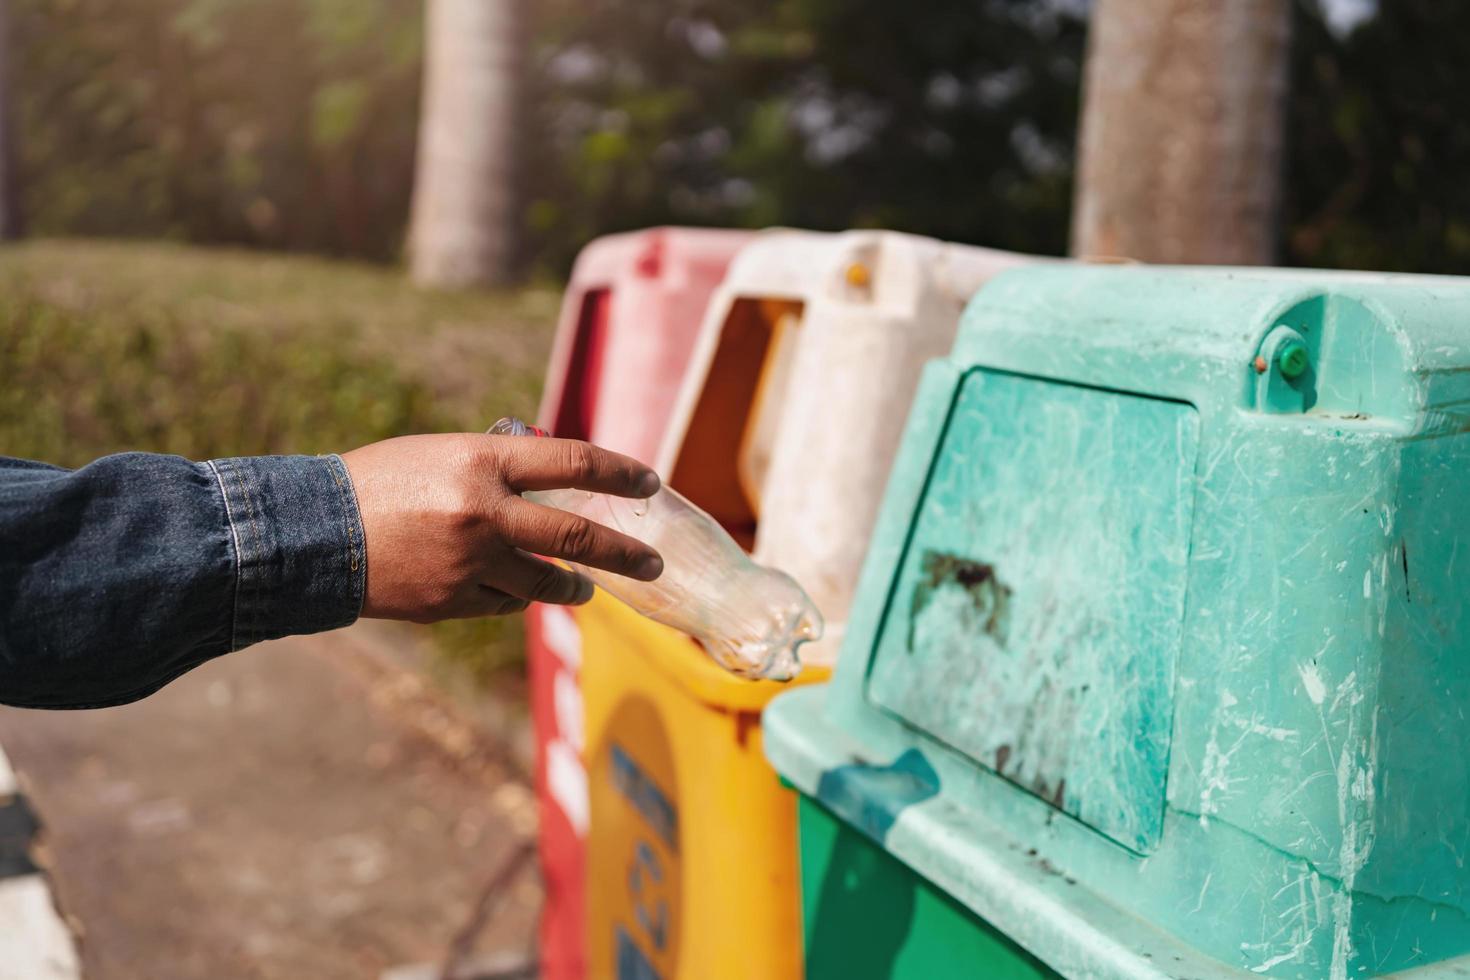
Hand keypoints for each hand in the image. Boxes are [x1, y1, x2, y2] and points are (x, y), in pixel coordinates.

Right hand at [341, 433, 662, 622]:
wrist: (312, 533)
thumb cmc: (379, 483)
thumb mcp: (441, 454)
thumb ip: (498, 469)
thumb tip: (556, 485)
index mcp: (482, 460)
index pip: (574, 463)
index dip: (619, 474)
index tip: (649, 483)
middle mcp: (484, 511)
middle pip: (577, 537)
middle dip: (624, 554)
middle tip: (653, 564)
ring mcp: (470, 561)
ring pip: (546, 583)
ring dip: (574, 586)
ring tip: (587, 587)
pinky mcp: (453, 601)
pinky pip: (506, 604)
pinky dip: (516, 597)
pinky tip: (514, 590)